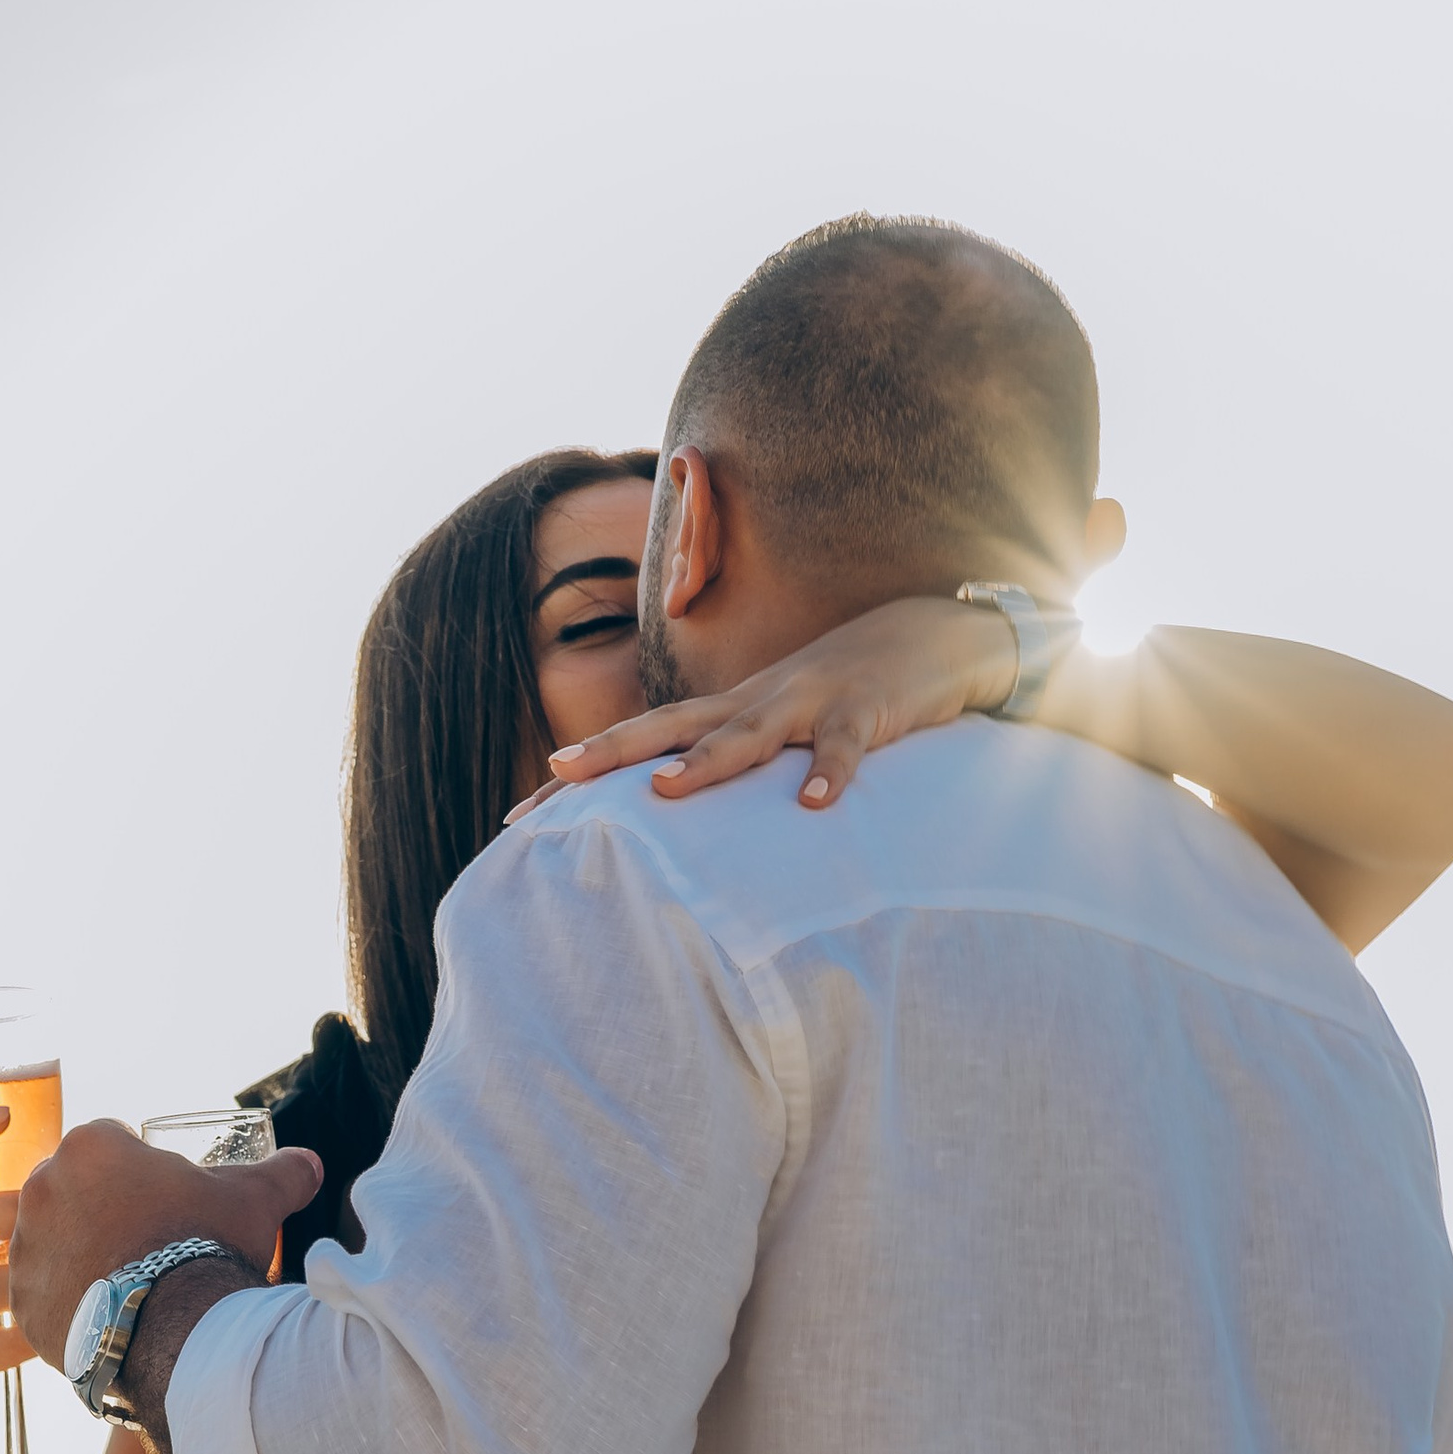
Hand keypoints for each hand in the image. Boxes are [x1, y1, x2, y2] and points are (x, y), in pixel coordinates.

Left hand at [9, 1119, 322, 1371]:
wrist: (178, 1330)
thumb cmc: (210, 1247)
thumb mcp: (255, 1201)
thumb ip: (282, 1174)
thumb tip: (311, 1163)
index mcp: (91, 1146)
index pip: (110, 1143)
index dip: (139, 1170)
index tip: (163, 1200)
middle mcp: (43, 1186)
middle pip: (74, 1189)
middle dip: (102, 1209)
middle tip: (146, 1242)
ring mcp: (27, 1246)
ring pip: (53, 1240)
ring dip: (79, 1253)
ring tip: (128, 1284)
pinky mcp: (21, 1301)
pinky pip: (41, 1293)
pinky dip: (65, 1302)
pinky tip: (105, 1315)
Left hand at [522, 594, 1017, 814]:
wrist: (930, 635)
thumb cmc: (842, 693)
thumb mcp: (780, 727)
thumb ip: (734, 764)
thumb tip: (675, 817)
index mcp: (729, 709)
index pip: (644, 737)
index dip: (586, 770)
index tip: (522, 813)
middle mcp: (755, 701)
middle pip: (674, 725)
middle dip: (616, 752)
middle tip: (561, 773)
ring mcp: (810, 701)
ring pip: (750, 732)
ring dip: (708, 761)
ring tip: (664, 790)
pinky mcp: (868, 711)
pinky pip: (847, 746)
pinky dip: (831, 773)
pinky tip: (812, 805)